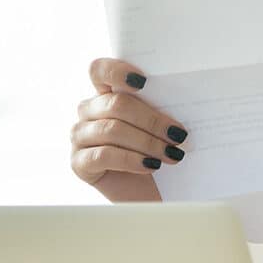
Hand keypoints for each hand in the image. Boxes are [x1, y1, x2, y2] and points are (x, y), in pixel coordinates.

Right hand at [70, 58, 188, 201]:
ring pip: (111, 129)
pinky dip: (132, 160)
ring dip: (147, 142)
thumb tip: (184, 100)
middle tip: (178, 134)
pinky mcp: (79, 163)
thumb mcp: (160, 127)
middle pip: (115, 104)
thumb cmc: (158, 152)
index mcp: (106, 93)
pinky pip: (104, 155)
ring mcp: (80, 136)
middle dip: (151, 119)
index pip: (100, 70)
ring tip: (172, 154)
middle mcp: (88, 111)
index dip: (118, 71)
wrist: (150, 193)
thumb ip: (161, 108)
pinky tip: (151, 165)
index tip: (144, 81)